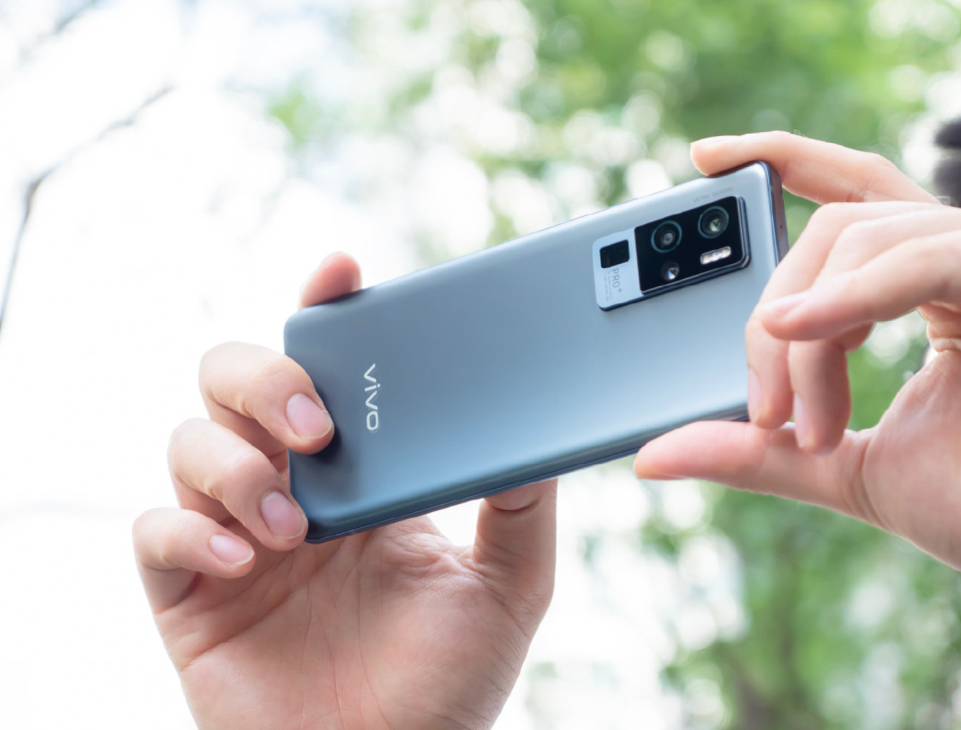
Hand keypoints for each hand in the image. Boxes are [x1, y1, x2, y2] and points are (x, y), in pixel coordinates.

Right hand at [134, 254, 555, 729]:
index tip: (343, 273)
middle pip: (234, 380)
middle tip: (315, 425)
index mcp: (362, 472)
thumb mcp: (509, 584)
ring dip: (234, 467)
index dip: (323, 311)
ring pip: (186, 442)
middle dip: (262, 378)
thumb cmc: (448, 682)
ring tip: (297, 529)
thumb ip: (521, 505)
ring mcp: (237, 534)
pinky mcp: (191, 591)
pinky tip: (249, 561)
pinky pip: (153, 532)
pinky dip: (192, 531)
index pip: (328, 367)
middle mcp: (292, 487)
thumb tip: (536, 433)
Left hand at [636, 132, 960, 578]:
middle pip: (836, 228)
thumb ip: (754, 451)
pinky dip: (849, 294)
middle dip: (773, 311)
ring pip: (860, 237)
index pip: (853, 197)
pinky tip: (795, 329)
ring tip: (801, 418)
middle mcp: (959, 260)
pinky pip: (918, 256)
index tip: (705, 158)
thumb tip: (652, 457)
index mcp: (926, 287)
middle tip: (763, 409)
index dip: (785, 159)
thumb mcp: (840, 467)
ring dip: (807, 331)